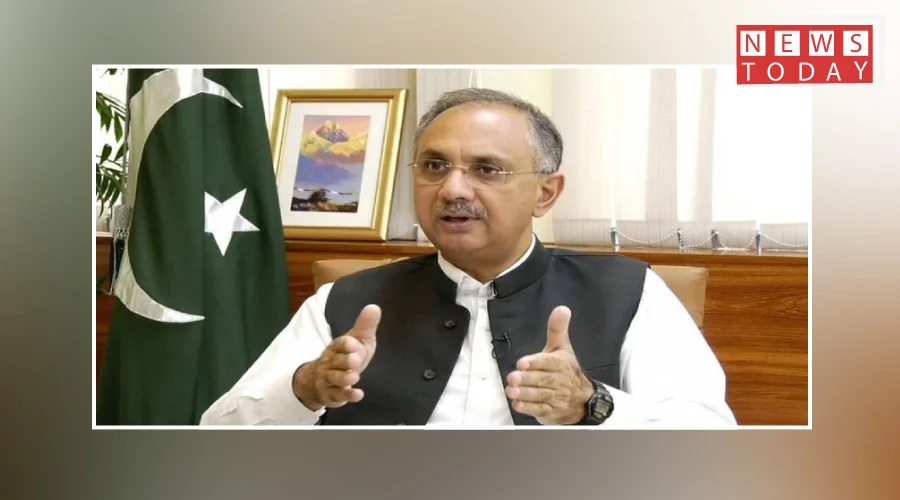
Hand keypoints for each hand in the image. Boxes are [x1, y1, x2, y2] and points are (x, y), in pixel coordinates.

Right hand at [293, 304, 380, 410]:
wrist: (320, 381)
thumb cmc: (345, 357)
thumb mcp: (357, 341)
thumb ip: (365, 326)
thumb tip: (375, 307)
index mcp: (337, 347)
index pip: (339, 343)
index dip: (346, 344)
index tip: (354, 342)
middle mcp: (330, 362)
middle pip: (336, 361)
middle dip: (345, 360)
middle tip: (356, 360)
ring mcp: (328, 379)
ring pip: (334, 378)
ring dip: (344, 378)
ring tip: (354, 377)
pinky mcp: (331, 394)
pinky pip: (337, 395)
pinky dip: (347, 395)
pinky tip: (358, 395)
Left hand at [505, 306, 594, 424]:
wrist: (582, 400)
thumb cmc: (567, 370)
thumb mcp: (563, 348)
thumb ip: (557, 329)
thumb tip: (562, 308)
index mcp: (562, 363)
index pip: (549, 362)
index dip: (535, 362)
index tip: (522, 362)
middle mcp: (560, 380)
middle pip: (542, 379)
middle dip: (527, 378)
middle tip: (512, 377)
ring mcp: (556, 397)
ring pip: (540, 395)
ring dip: (525, 393)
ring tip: (511, 390)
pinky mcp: (551, 412)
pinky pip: (540, 410)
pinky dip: (529, 408)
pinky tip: (517, 404)